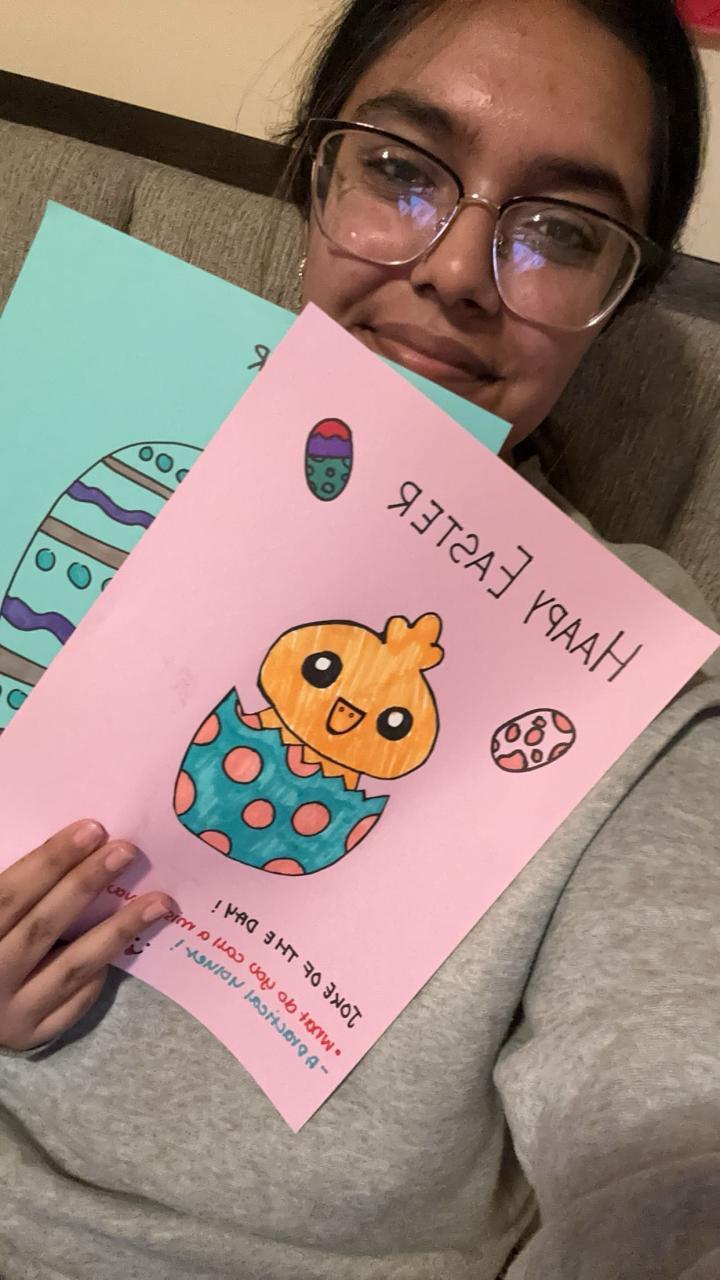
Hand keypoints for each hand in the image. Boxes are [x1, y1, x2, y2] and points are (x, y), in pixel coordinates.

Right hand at [0, 819, 171, 1050]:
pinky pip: (76, 1000)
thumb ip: (15, 891)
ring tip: (159, 901)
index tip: (92, 830)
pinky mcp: (34, 1035)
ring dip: (118, 930)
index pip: (11, 894)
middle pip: (43, 926)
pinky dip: (101, 972)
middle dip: (86, 884)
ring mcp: (12, 1012)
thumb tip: (69, 847)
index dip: (50, 861)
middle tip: (126, 851)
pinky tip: (130, 943)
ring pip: (72, 967)